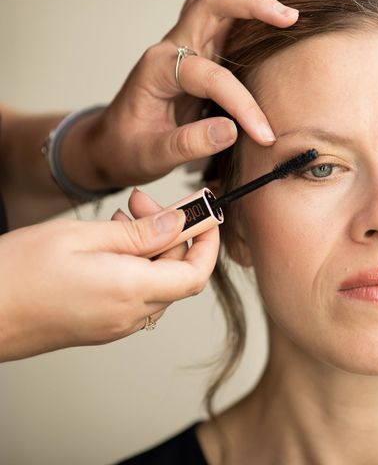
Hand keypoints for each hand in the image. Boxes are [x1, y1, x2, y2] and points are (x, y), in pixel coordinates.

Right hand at [0, 197, 217, 361]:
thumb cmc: (16, 273)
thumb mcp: (81, 237)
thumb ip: (138, 233)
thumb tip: (179, 224)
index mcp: (131, 291)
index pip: (196, 273)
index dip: (207, 243)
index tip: (205, 215)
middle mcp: (131, 315)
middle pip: (178, 274)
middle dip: (172, 233)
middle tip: (143, 201)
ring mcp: (116, 325)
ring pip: (157, 282)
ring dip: (152, 247)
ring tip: (120, 217)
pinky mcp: (101, 327)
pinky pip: (136, 294)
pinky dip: (136, 266)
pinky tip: (111, 243)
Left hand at [63, 0, 298, 190]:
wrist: (109, 145)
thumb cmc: (126, 149)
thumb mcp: (152, 156)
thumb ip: (189, 144)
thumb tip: (231, 130)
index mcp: (158, 69)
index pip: (211, 77)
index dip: (243, 106)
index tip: (265, 135)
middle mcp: (172, 48)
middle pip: (210, 3)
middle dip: (251, 4)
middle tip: (289, 17)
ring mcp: (185, 47)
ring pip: (215, 1)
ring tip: (286, 13)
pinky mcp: (198, 55)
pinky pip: (222, 21)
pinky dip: (245, 14)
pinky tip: (269, 23)